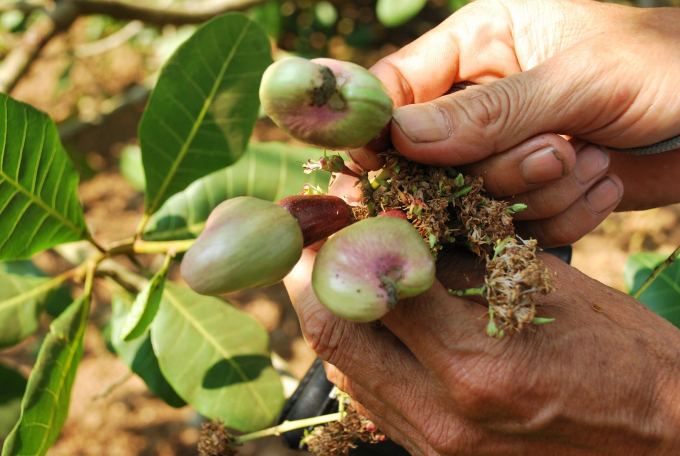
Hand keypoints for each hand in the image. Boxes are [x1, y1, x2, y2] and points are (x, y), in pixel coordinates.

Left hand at [284, 244, 679, 455]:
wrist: (661, 440)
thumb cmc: (620, 352)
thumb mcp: (543, 285)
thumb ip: (456, 257)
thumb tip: (390, 226)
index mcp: (475, 359)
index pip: (367, 286)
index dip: (340, 240)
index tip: (334, 213)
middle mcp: (443, 412)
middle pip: (331, 336)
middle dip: (314, 278)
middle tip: (321, 241)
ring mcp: (436, 445)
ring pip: (343, 370)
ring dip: (336, 315)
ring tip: (349, 274)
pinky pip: (371, 399)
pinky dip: (363, 354)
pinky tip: (382, 325)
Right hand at [350, 0, 679, 246]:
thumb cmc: (668, 67)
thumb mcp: (580, 79)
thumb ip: (490, 113)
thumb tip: (401, 141)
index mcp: (480, 42)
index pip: (397, 85)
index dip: (379, 127)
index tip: (383, 166)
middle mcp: (482, 99)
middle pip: (429, 158)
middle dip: (492, 169)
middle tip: (556, 152)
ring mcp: (506, 150)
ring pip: (474, 200)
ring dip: (538, 193)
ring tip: (592, 160)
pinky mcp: (533, 194)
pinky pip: (515, 227)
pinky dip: (562, 217)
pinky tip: (604, 182)